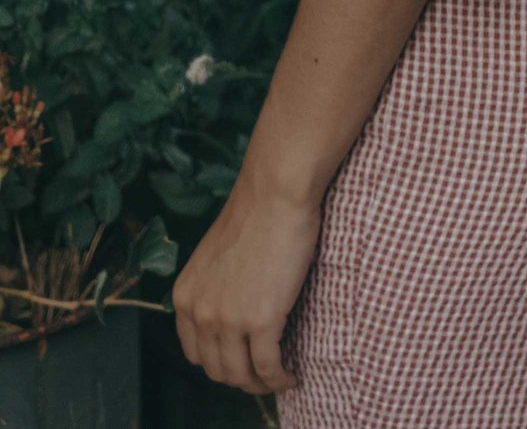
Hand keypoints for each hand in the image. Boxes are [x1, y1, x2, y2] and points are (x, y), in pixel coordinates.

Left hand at [172, 170, 322, 394]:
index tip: (239, 362)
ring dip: (261, 384)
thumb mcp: (215, 256)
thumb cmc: (254, 214)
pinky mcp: (262, 320)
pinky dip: (281, 378)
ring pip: (242, 375)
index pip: (194, 353)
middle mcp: (201, 312)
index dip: (218, 363)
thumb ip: (213, 288)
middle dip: (241, 378)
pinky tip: (292, 375)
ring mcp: (229, 319)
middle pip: (217, 370)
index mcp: (185, 296)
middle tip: (263, 375)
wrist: (275, 193)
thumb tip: (230, 313)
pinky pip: (269, 368)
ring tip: (279, 376)